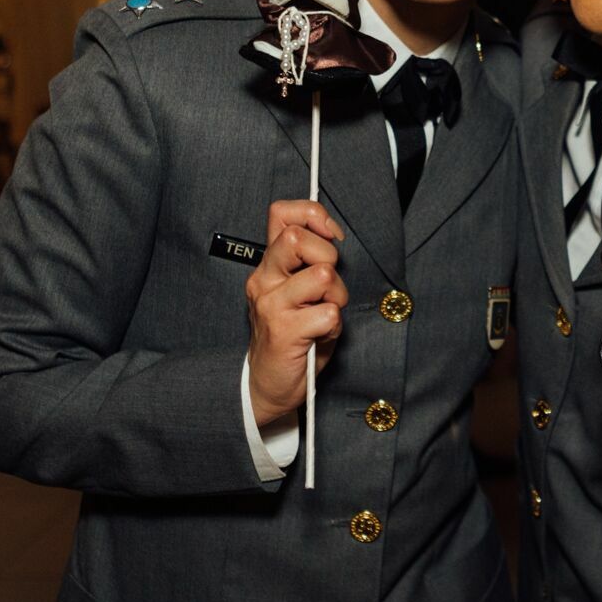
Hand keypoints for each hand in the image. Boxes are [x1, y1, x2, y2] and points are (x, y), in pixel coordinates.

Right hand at [244, 200, 347, 426]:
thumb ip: (309, 262)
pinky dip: (334, 326)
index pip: (281, 214)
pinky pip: (329, 313)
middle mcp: (264, 281)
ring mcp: (271, 305)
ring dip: (336, 296)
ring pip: (322, 274)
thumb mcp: (297, 292)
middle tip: (327, 286)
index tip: (329, 235)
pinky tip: (320, 336)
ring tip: (324, 315)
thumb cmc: (291, 337)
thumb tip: (331, 232)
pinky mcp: (284, 331)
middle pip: (298, 238)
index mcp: (268, 266)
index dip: (312, 215)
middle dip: (328, 256)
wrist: (267, 387)